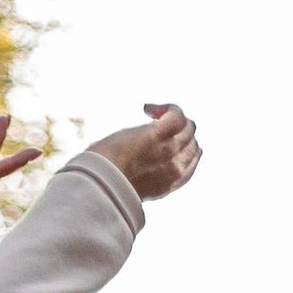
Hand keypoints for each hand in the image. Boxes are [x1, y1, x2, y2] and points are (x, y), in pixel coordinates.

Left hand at [85, 102, 200, 199]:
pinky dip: (166, 107)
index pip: (193, 157)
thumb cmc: (109, 184)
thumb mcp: (136, 183)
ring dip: (172, 115)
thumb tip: (142, 157)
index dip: (183, 143)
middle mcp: (177, 166)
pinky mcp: (159, 133)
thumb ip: (147, 172)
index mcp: (173, 181)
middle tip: (156, 123)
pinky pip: (177, 114)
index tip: (166, 138)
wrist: (99, 185)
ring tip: (150, 113)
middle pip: (192, 139)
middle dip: (179, 129)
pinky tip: (147, 109)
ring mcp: (170, 149)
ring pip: (188, 125)